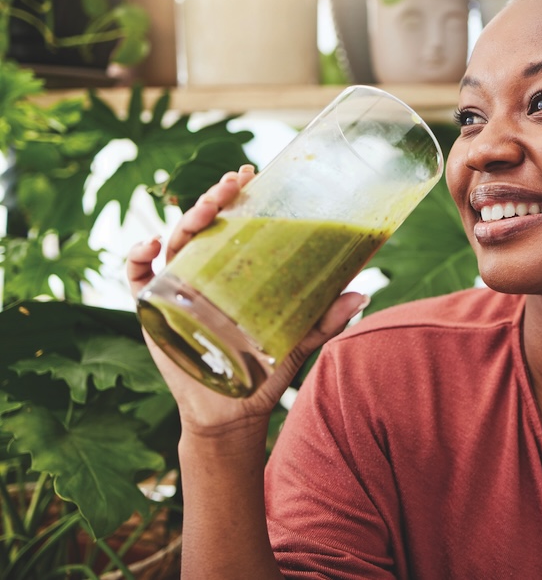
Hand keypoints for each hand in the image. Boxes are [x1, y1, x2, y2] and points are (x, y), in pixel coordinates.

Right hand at [127, 165, 368, 436]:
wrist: (233, 411)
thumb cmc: (266, 370)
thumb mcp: (299, 339)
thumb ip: (328, 318)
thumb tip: (363, 294)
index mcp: (236, 270)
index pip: (235, 223)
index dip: (238, 195)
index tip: (250, 172)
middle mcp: (205, 271)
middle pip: (204, 225)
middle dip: (213, 198)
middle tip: (230, 183)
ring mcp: (177, 287)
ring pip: (175, 241)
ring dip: (185, 219)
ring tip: (203, 209)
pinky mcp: (153, 310)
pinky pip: (136, 277)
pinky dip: (137, 258)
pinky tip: (152, 246)